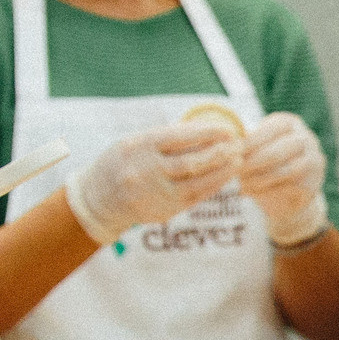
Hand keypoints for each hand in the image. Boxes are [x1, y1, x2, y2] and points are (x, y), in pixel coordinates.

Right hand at [62, 122, 241, 243]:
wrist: (99, 200)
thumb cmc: (122, 163)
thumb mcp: (134, 143)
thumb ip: (165, 138)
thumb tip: (205, 129)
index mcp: (139, 146)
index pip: (180, 136)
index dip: (208, 132)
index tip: (228, 129)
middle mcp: (147, 170)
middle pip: (192, 160)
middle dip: (220, 152)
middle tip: (239, 144)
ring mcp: (155, 192)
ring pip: (197, 181)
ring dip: (222, 171)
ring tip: (238, 160)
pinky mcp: (164, 210)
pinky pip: (195, 197)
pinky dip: (213, 186)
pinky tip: (225, 177)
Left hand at [239, 112, 328, 246]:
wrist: (286, 192)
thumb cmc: (263, 162)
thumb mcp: (255, 146)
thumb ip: (246, 143)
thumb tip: (228, 143)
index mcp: (290, 123)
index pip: (271, 129)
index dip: (251, 141)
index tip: (232, 152)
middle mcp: (306, 138)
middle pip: (279, 150)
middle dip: (254, 162)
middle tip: (236, 171)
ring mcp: (314, 160)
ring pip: (285, 170)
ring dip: (260, 179)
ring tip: (242, 185)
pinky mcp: (314, 182)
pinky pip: (290, 187)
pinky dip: (268, 190)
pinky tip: (252, 192)